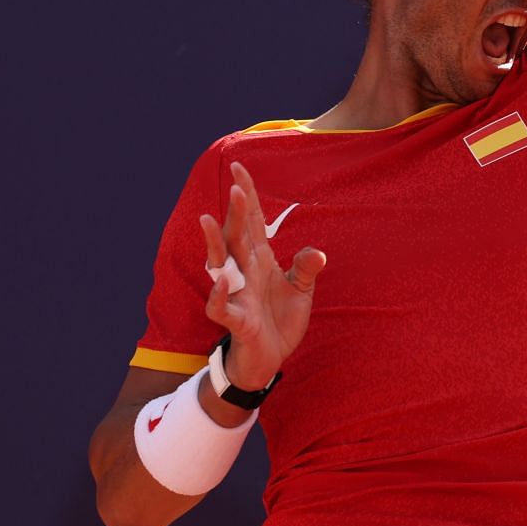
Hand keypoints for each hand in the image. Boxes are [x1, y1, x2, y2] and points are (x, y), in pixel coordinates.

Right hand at [200, 161, 325, 391]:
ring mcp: (237, 294)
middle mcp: (244, 272)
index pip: (252, 222)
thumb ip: (306, 269)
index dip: (247, 196)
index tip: (239, 167)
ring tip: (208, 220)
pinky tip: (222, 280)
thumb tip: (318, 253)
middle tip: (235, 186)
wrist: (268, 358)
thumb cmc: (279, 319)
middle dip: (236, 212)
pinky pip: (221, 306)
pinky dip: (219, 294)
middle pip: (237, 236)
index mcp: (260, 260)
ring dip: (214, 243)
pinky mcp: (236, 320)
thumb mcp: (300, 291)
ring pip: (219, 264)